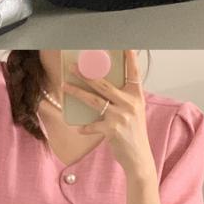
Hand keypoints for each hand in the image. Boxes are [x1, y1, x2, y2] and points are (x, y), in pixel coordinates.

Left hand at [63, 46, 154, 190]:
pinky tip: (78, 128)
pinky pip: (93, 125)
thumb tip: (103, 87)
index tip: (125, 46)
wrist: (138, 157)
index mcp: (136, 97)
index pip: (134, 74)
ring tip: (64, 86)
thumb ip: (123, 99)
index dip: (130, 59)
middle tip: (73, 66)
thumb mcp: (134, 112)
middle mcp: (129, 104)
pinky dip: (85, 127)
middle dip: (86, 74)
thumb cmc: (133, 133)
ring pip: (94, 100)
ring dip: (77, 93)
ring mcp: (121, 116)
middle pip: (104, 84)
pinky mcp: (112, 129)